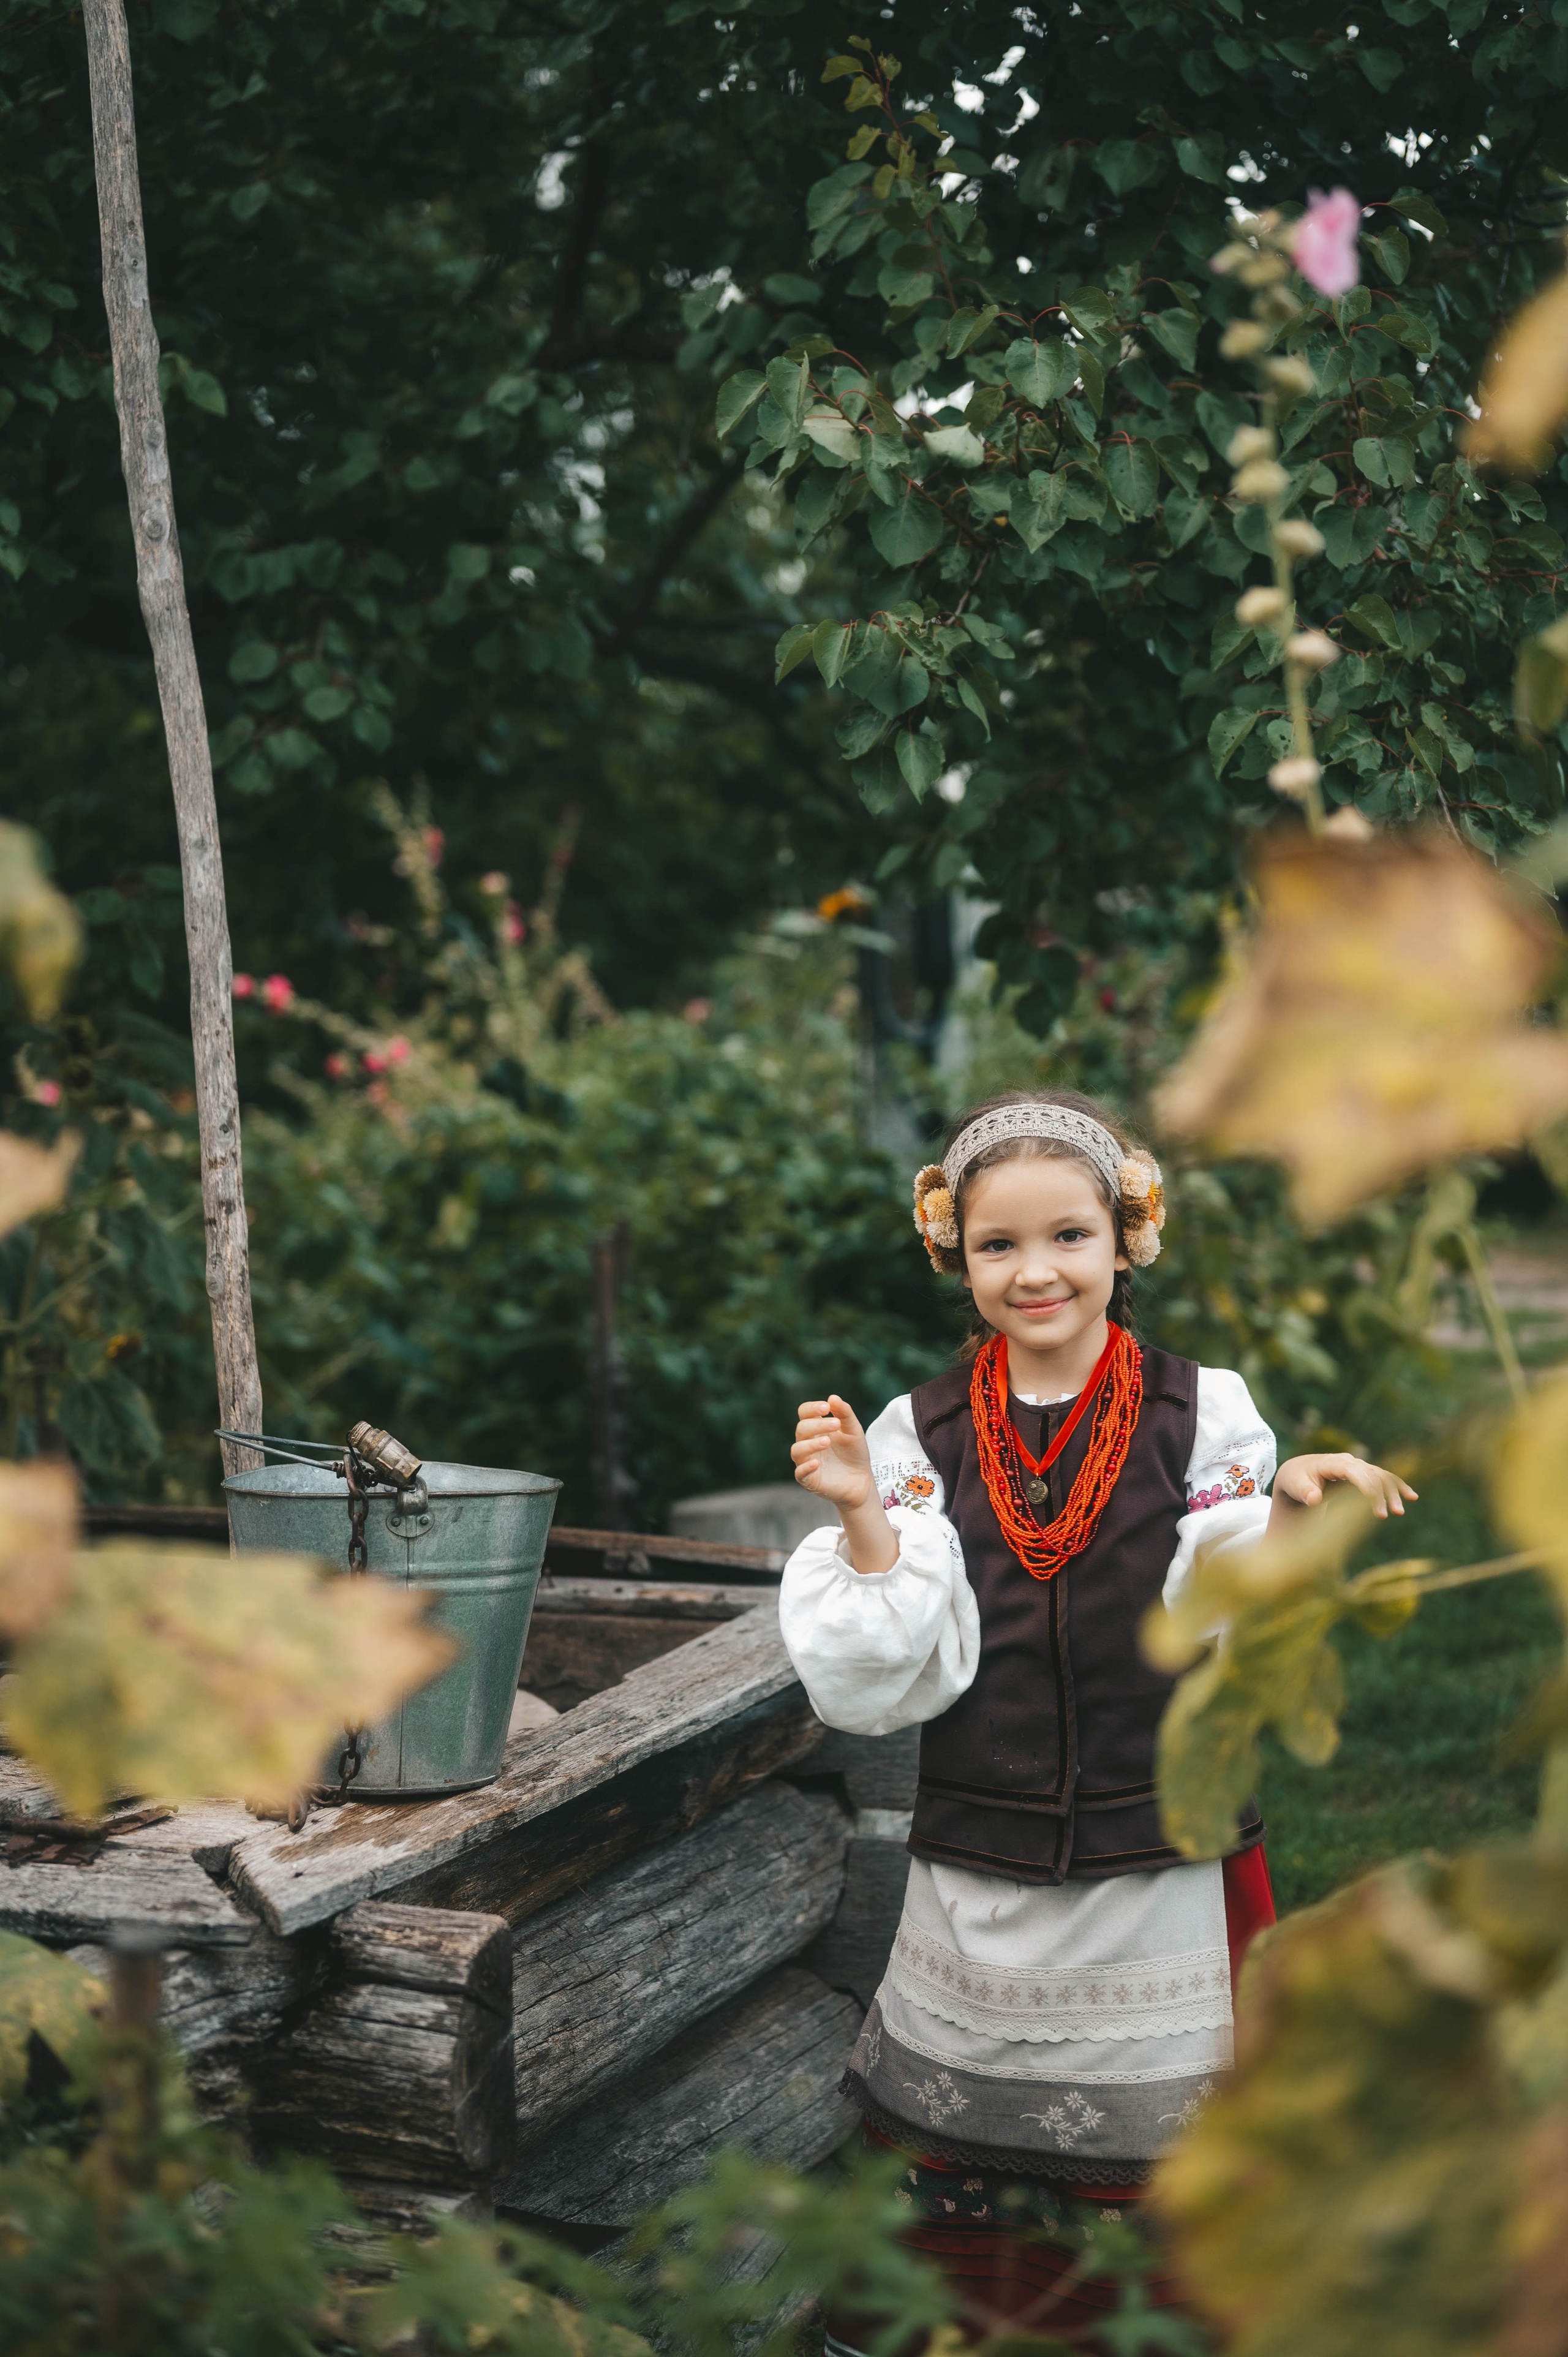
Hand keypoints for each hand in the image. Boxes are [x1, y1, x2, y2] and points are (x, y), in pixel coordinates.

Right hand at [792, 1395, 876, 1512]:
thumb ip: (845, 1414)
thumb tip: (832, 1397)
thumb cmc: (855, 1454)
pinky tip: (816, 1463)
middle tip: (836, 1424)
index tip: (826, 1407)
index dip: (812, 1408)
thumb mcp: (854, 1431)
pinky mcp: (809, 1480)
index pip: (804, 1413)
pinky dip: (806, 1467)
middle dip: (817, 1425)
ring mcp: (806, 1461)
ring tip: (827, 1442)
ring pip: (797, 1450)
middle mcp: (807, 1443)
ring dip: (810, 1444)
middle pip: (801, 1429)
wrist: (862, 1481)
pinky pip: (800, 1473)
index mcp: (816, 1429)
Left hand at [1268, 1451, 1417, 1527]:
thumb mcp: (1294, 1484)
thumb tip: (1315, 1499)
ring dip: (1393, 1492)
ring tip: (1399, 1511)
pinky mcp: (1363, 1474)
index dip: (1366, 1486)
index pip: (1354, 1471)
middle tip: (1383, 1515)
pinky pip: (1384, 1477)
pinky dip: (1398, 1486)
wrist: (1297, 1474)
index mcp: (1332, 1462)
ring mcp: (1358, 1466)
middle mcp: (1349, 1461)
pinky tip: (1412, 1497)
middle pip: (1372, 1473)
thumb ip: (1304, 1491)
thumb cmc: (1296, 1480)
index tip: (1373, 1505)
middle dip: (1380, 1494)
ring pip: (1382, 1475)